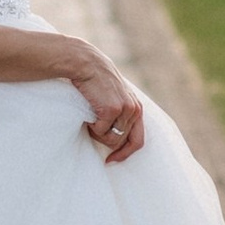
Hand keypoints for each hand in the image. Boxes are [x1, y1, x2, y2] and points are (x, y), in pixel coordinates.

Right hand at [66, 47, 145, 164]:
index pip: (138, 141)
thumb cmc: (96, 82)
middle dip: (104, 140)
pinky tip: (88, 111)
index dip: (125, 154)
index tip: (111, 160)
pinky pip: (99, 131)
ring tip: (91, 117)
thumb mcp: (115, 98)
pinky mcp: (112, 110)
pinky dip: (90, 125)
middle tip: (92, 127)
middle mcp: (134, 111)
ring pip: (109, 140)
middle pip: (119, 142)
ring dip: (96, 132)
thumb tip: (114, 141)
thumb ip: (120, 114)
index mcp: (137, 109)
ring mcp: (124, 111)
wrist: (86, 64)